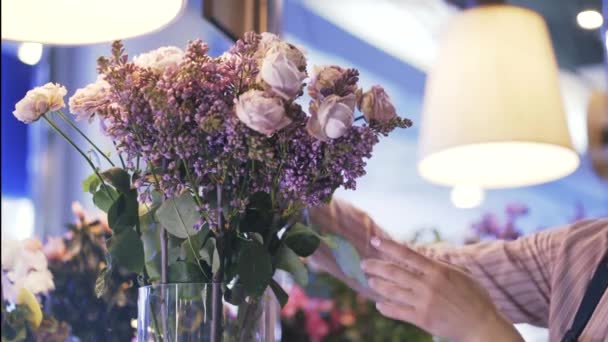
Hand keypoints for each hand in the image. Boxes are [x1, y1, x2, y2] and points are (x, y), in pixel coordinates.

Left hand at [361, 237, 522, 341]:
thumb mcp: (460, 274)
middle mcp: (428, 284)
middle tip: (364, 264)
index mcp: (437, 270)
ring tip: (370, 281)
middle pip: (394, 272)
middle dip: (375, 267)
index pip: (407, 254)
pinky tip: (379, 304)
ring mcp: (424, 302)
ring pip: (392, 291)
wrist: (482, 325)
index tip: (374, 241)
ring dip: (378, 286)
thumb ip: (439, 265)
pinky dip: (386, 307)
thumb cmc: (475, 297)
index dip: (388, 247)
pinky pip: (398, 311)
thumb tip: (423, 256)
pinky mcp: (422, 319)